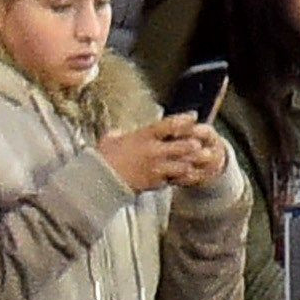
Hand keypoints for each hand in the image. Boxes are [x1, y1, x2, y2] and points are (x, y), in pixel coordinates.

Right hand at [95, 115, 223, 192]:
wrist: (98, 181)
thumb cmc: (103, 159)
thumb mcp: (110, 140)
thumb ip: (118, 135)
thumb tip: (117, 134)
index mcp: (144, 136)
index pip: (171, 124)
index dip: (185, 120)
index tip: (194, 117)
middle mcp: (153, 151)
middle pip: (184, 145)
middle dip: (195, 144)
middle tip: (201, 143)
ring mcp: (155, 168)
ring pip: (183, 164)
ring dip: (192, 162)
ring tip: (200, 161)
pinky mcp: (154, 182)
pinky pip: (174, 179)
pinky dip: (182, 178)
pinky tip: (186, 175)